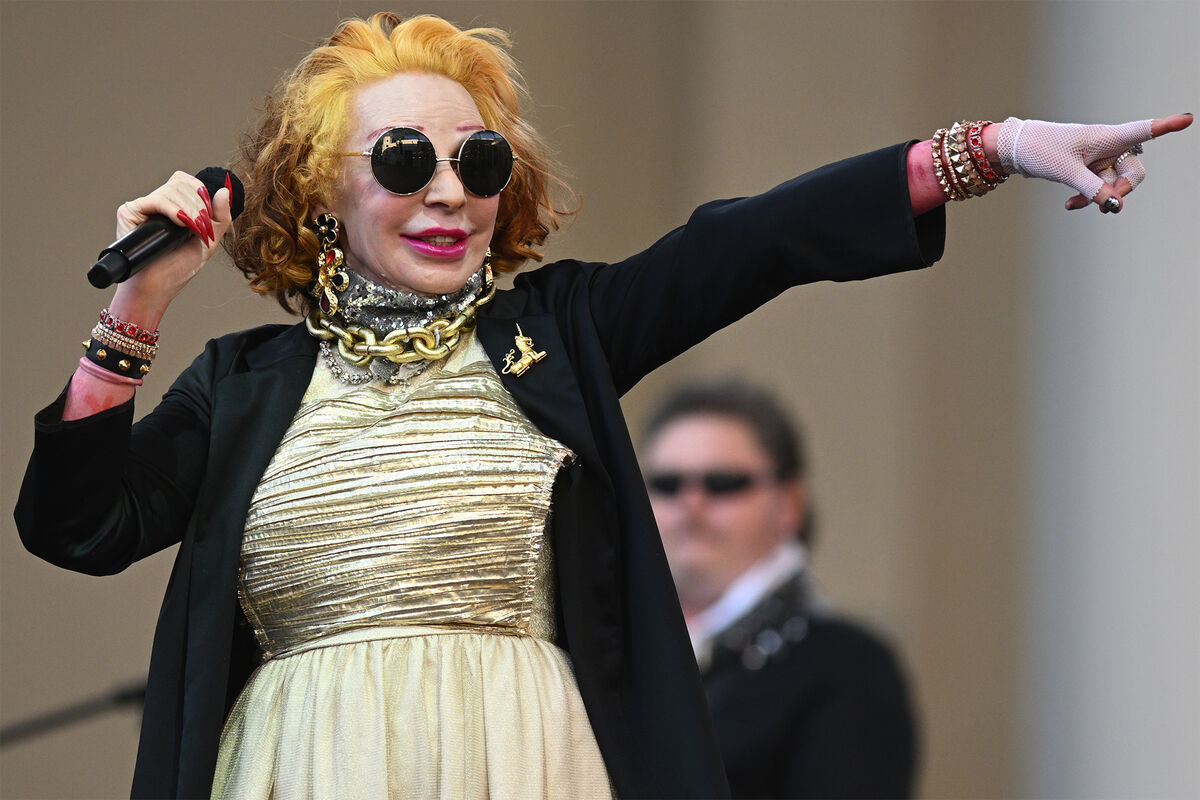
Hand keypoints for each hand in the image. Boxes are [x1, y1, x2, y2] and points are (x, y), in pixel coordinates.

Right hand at [109, 171, 234, 325]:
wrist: (156, 289)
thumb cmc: (178, 268)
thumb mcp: (208, 241)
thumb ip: (220, 216)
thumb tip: (225, 190)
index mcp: (173, 207)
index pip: (188, 182)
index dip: (202, 194)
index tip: (207, 218)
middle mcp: (156, 204)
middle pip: (181, 183)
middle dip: (199, 206)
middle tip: (201, 228)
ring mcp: (142, 207)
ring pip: (171, 190)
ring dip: (190, 210)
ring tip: (192, 231)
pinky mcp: (129, 212)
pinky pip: (156, 200)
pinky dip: (174, 210)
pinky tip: (181, 224)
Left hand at [995, 113, 1191, 212]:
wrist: (1016, 150)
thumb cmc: (1041, 149)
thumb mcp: (1067, 172)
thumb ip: (1092, 189)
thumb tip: (1115, 207)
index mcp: (1106, 136)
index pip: (1144, 130)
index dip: (1167, 126)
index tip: (1188, 119)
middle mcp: (1107, 146)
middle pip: (1132, 172)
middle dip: (1120, 190)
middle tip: (1105, 205)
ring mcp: (1097, 159)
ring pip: (1112, 184)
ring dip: (1098, 198)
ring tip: (1075, 204)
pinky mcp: (1086, 169)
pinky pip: (1096, 188)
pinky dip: (1087, 197)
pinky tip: (1070, 205)